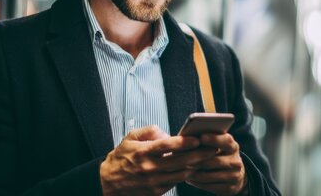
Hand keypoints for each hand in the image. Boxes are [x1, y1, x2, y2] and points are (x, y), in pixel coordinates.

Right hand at [100, 125, 218, 195]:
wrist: (108, 183)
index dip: (184, 142)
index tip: (197, 139)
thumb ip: (149, 132)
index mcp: (143, 152)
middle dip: (199, 154)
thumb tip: (167, 134)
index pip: (167, 146)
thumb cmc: (121, 158)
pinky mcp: (156, 192)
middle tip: (212, 148)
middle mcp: (149, 168)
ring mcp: (154, 182)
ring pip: (181, 174)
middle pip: (179, 161)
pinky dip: (186, 174)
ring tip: (208, 158)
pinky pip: (175, 182)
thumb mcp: (130, 138)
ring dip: (196, 165)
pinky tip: (194, 167)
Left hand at [186, 133, 247, 195]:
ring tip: (182, 169)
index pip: (225, 141)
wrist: (235, 175)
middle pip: (213, 161)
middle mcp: (236, 162)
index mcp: (233, 147)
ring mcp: (234, 176)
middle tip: (182, 158)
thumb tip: (189, 137)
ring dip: (193, 173)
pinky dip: (197, 182)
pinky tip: (189, 178)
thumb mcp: (219, 145)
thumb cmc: (220, 155)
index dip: (213, 139)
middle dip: (196, 160)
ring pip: (208, 175)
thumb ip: (208, 140)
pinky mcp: (229, 189)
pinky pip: (208, 186)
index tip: (201, 137)